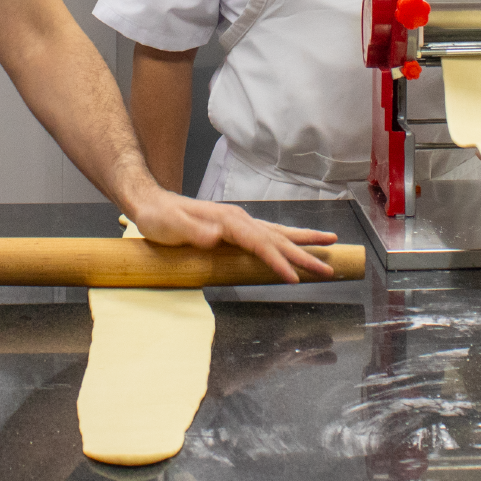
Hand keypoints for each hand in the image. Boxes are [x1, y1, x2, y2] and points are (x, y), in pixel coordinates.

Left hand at [124, 188, 338, 283]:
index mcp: (228, 221)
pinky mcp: (235, 228)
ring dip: (304, 240)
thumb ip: (194, 232)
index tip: (295, 277)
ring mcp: (238, 222)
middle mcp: (238, 219)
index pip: (260, 244)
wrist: (150, 203)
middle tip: (329, 267)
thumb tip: (218, 237)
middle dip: (305, 254)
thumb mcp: (170, 227)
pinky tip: (296, 242)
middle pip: (278, 238)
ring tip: (331, 242)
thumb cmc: (159, 218)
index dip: (278, 261)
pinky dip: (288, 239)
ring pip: (278, 233)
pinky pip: (269, 234)